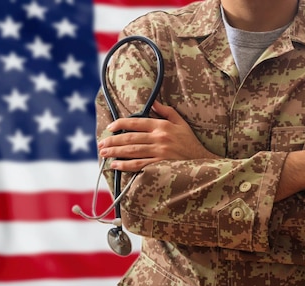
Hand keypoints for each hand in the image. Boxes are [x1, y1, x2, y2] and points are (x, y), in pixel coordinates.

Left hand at [98, 102, 216, 171]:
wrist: (204, 161)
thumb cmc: (190, 142)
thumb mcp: (181, 123)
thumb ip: (166, 111)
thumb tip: (154, 102)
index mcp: (162, 125)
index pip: (136, 122)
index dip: (120, 124)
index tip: (110, 127)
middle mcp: (159, 138)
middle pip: (130, 138)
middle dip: (113, 141)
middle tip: (101, 144)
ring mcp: (159, 152)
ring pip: (132, 151)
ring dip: (115, 152)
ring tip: (103, 153)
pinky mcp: (160, 165)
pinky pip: (139, 165)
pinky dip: (125, 165)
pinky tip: (115, 165)